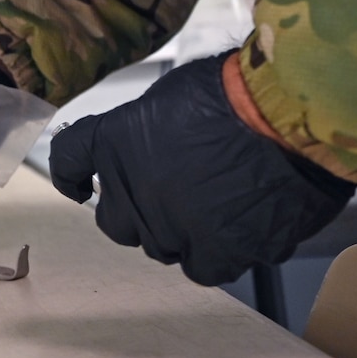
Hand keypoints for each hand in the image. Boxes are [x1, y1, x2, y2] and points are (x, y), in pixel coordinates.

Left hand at [45, 54, 353, 284]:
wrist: (287, 117)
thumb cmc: (236, 89)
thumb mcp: (173, 92)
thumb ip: (149, 125)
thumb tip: (155, 140)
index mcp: (114, 141)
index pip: (69, 159)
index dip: (71, 175)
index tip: (79, 185)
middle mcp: (133, 189)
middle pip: (115, 220)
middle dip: (136, 210)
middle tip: (168, 197)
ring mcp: (173, 226)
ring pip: (160, 247)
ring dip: (177, 234)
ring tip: (209, 211)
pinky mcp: (217, 251)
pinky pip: (202, 268)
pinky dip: (214, 254)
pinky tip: (233, 233)